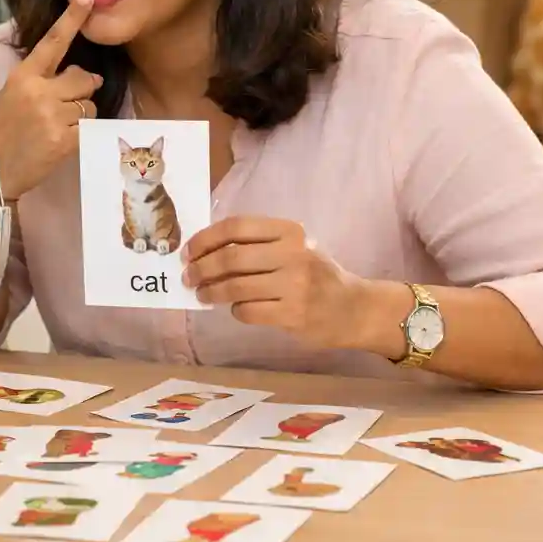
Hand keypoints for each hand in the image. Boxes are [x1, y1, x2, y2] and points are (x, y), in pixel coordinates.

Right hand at [0, 0, 102, 200]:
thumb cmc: (1, 131)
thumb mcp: (14, 95)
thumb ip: (46, 81)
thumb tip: (91, 77)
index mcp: (22, 76)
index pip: (53, 41)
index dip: (72, 18)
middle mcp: (38, 91)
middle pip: (83, 78)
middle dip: (81, 91)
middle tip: (64, 107)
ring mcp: (51, 116)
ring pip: (89, 105)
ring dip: (81, 115)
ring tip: (58, 127)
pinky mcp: (63, 140)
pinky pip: (88, 127)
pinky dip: (81, 134)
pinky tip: (62, 141)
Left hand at [181, 217, 381, 351]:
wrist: (354, 309)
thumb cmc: (316, 275)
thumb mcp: (294, 248)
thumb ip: (258, 245)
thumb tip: (205, 252)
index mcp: (289, 231)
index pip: (236, 227)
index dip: (205, 239)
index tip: (188, 252)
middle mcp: (292, 254)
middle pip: (231, 258)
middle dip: (202, 268)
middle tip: (189, 277)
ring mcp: (294, 285)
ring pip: (236, 287)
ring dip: (211, 292)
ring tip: (202, 294)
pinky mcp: (293, 314)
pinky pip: (248, 311)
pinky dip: (235, 311)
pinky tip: (236, 309)